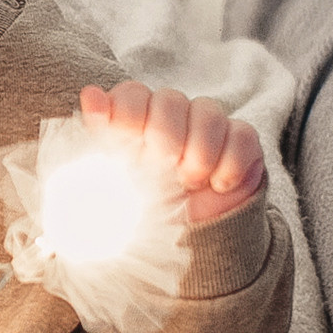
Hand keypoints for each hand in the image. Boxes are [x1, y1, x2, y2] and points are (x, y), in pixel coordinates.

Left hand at [79, 81, 265, 223]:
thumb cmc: (146, 206)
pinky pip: (241, 136)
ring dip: (198, 154)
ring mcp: (209, 123)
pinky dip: (228, 166)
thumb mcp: (116, 183)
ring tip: (190, 182)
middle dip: (165, 138)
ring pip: (208, 113)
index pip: (131, 94)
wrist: (192, 238)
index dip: (128, 117)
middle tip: (164, 169)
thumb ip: (102, 139)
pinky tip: (217, 186)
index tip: (128, 151)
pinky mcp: (242, 140)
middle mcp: (171, 113)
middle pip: (170, 99)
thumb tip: (90, 95)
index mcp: (135, 117)